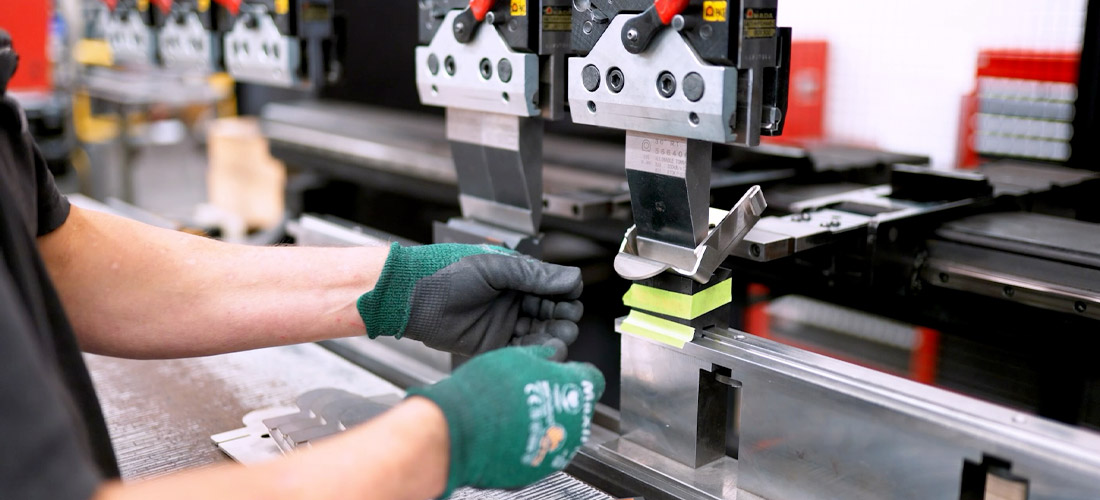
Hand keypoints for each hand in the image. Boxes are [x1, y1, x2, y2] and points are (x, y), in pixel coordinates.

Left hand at [357, 243, 583, 358]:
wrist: (413, 296)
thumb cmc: (446, 272)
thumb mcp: (495, 267)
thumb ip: (534, 275)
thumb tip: (573, 278)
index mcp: (516, 277)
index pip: (553, 288)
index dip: (565, 295)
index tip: (571, 300)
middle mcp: (513, 300)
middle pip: (551, 313)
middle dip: (563, 318)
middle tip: (566, 322)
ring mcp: (503, 324)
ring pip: (539, 334)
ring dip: (552, 337)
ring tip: (559, 339)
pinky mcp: (492, 345)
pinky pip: (520, 351)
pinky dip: (534, 352)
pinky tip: (543, 351)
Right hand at [406, 346, 605, 496]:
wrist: (459, 431)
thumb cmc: (487, 392)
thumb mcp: (518, 356)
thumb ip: (541, 355)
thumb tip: (549, 354)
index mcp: (577, 391)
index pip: (592, 379)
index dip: (574, 373)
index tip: (560, 372)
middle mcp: (576, 425)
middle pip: (575, 408)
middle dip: (557, 399)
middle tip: (529, 391)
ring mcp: (558, 451)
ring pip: (558, 432)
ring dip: (543, 422)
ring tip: (513, 412)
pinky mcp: (538, 469)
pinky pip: (539, 451)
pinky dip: (528, 442)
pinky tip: (506, 432)